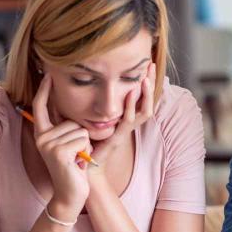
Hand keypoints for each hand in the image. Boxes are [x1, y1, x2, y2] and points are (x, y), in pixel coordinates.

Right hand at [32, 74, 91, 218]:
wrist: (71, 194)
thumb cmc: (74, 168)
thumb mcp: (69, 144)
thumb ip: (66, 127)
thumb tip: (71, 107)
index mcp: (42, 133)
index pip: (40, 106)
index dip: (45, 90)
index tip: (48, 73)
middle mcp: (41, 137)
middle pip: (72, 119)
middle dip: (82, 136)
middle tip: (76, 154)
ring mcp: (48, 144)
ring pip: (80, 129)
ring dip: (85, 145)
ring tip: (77, 159)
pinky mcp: (58, 152)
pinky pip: (82, 138)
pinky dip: (86, 150)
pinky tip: (79, 162)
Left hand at [88, 62, 156, 179]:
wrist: (81, 168)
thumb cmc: (82, 142)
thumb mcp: (86, 116)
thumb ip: (86, 101)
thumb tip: (81, 79)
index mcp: (123, 118)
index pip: (140, 96)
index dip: (144, 81)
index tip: (146, 63)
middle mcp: (128, 124)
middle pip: (148, 101)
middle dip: (150, 82)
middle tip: (151, 64)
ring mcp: (125, 131)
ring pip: (144, 111)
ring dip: (145, 94)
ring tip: (145, 78)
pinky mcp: (118, 137)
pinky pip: (129, 120)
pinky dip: (132, 106)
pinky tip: (131, 92)